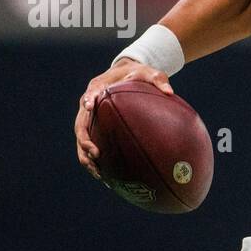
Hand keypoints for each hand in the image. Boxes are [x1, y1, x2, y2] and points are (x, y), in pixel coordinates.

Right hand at [74, 58, 173, 179]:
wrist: (126, 75)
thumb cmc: (137, 75)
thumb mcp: (149, 73)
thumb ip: (159, 80)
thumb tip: (170, 92)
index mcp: (98, 88)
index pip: (89, 94)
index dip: (88, 101)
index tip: (88, 107)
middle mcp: (88, 104)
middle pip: (80, 124)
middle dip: (85, 141)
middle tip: (96, 154)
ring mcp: (90, 118)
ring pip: (82, 140)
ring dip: (86, 157)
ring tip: (98, 173)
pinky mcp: (96, 128)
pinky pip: (93, 145)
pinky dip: (96, 161)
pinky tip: (108, 177)